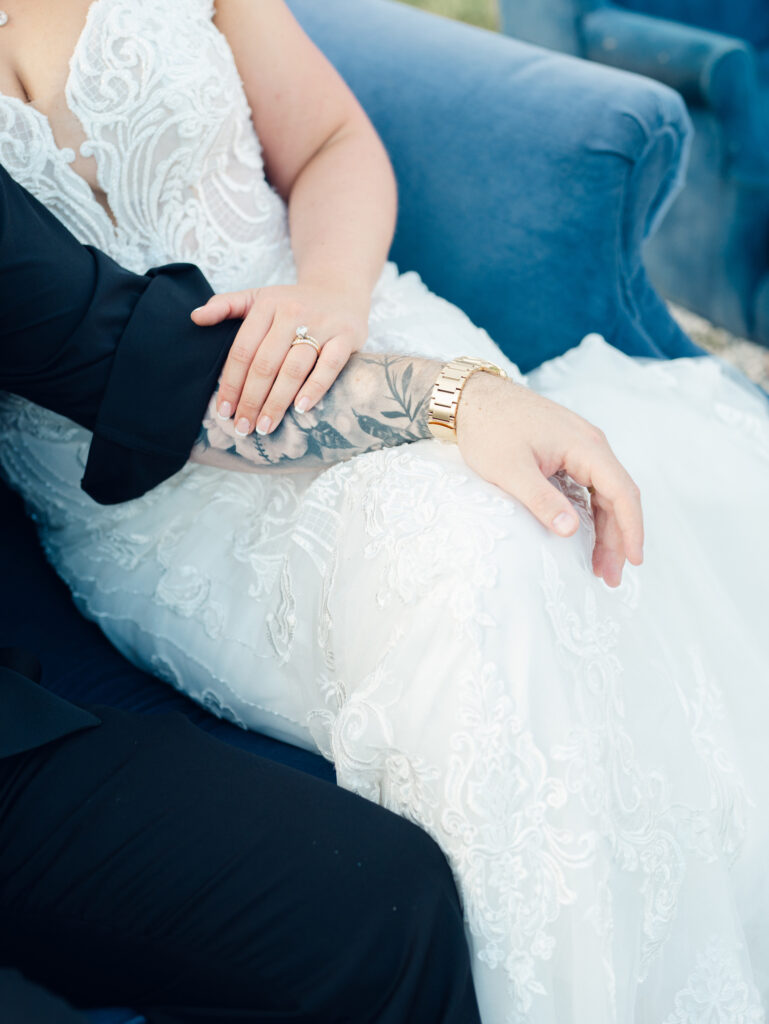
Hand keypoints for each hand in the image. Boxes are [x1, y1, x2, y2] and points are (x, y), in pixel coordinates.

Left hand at [191, 284, 369, 435]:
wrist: (340, 288)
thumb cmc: (293, 301)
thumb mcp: (259, 297)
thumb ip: (226, 305)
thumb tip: (195, 318)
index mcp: (267, 304)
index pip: (243, 350)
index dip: (231, 383)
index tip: (223, 411)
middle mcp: (293, 312)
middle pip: (265, 364)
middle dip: (251, 400)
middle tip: (242, 427)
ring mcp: (322, 324)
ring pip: (294, 369)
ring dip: (277, 402)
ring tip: (264, 426)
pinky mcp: (346, 337)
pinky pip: (329, 366)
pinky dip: (315, 388)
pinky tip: (301, 408)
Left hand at [456, 372, 642, 587]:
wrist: (470, 398)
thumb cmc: (488, 429)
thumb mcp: (510, 471)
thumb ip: (542, 501)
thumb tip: (571, 531)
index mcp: (585, 445)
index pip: (622, 491)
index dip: (632, 529)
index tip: (634, 561)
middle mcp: (591, 443)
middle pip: (617, 496)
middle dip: (618, 538)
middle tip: (610, 577)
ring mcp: (580, 446)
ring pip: (604, 493)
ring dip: (606, 529)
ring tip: (601, 566)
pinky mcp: (567, 451)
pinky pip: (590, 486)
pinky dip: (591, 513)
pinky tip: (586, 536)